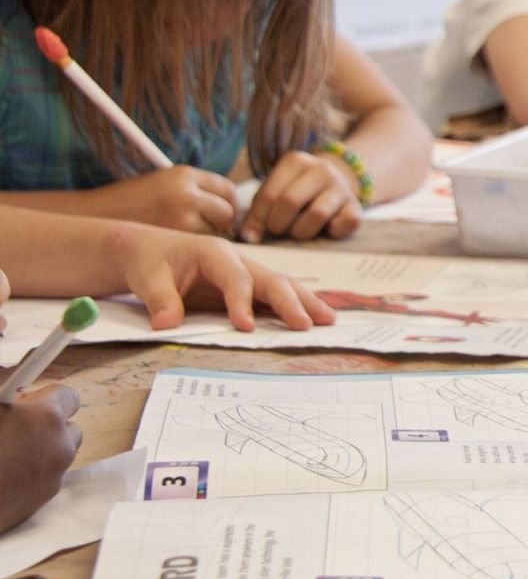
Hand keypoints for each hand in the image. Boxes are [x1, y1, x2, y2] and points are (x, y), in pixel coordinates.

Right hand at [0, 385, 79, 533]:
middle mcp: (59, 447)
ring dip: (40, 450)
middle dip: (47, 425)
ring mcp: (52, 478)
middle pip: (69, 427)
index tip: (27, 401)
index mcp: (45, 417)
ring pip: (58, 455)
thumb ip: (1, 382)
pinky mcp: (41, 503)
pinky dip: (31, 475)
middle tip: (14, 426)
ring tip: (5, 452)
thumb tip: (6, 371)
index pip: (67, 394)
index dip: (45, 396)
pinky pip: (45, 480)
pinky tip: (4, 475)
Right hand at [97, 166, 236, 235]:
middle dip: (222, 223)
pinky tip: (175, 246)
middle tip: (205, 230)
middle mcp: (186, 192)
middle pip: (227, 211)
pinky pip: (198, 245)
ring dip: (207, 236)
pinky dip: (193, 247)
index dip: (227, 204)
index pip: (227, 190)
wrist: (92, 216)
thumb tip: (230, 209)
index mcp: (184, 174)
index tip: (219, 215)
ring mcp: (180, 215)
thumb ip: (195, 192)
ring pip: (215, 231)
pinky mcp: (173, 237)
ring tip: (183, 236)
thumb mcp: (164, 185)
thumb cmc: (131, 203)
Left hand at [118, 225, 334, 330]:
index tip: (245, 328)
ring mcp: (248, 271)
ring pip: (282, 284)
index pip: (236, 279)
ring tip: (328, 320)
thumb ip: (160, 299)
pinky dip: (298, 304)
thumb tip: (166, 324)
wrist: (148, 250)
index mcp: (215, 252)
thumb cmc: (149, 262)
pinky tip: (314, 317)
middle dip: (290, 302)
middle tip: (306, 325)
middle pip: (271, 279)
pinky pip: (277, 293)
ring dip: (305, 302)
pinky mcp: (249, 284)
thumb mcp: (147, 278)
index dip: (242, 302)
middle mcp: (239, 259)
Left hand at [242, 151, 361, 242]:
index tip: (252, 235)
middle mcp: (321, 169)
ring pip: (317, 213)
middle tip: (277, 231)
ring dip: (302, 231)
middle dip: (278, 224)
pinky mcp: (356, 206)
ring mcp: (341, 187)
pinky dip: (333, 232)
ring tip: (297, 232)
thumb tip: (248, 238)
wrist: (335, 184)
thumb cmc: (296, 192)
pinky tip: (326, 230)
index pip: (269, 194)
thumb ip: (258, 211)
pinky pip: (345, 224)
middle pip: (290, 201)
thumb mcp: (275, 192)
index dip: (257, 219)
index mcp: (295, 161)